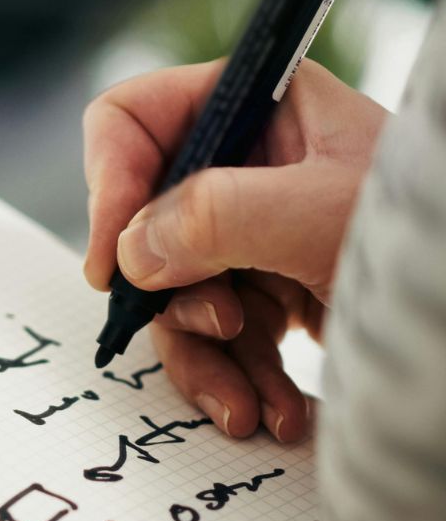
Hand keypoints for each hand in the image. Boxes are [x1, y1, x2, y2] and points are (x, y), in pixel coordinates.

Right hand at [82, 58, 387, 442]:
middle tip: (217, 328)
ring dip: (205, 360)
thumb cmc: (427, 241)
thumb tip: (132, 255)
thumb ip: (212, 217)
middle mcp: (245, 166)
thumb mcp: (317, 214)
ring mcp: (254, 234)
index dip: (108, 185)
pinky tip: (271, 412)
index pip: (134, 122)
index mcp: (255, 109)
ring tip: (247, 407)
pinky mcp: (269, 292)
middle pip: (145, 225)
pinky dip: (235, 380)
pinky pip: (216, 337)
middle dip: (171, 298)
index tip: (113, 264)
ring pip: (174, 294)